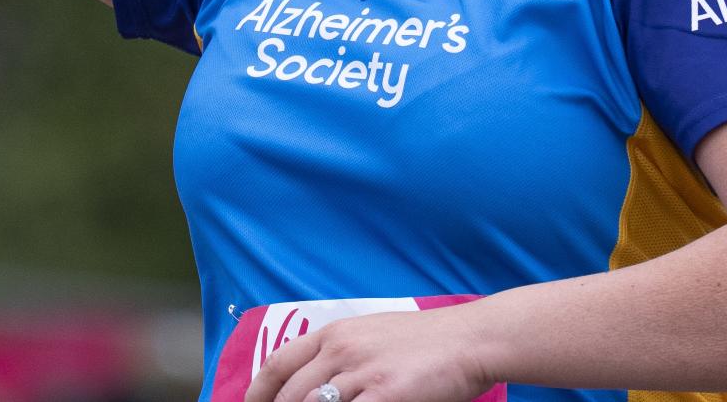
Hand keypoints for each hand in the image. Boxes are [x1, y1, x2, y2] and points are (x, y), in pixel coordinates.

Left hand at [243, 304, 496, 401]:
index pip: (278, 364)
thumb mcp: (372, 335)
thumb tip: (313, 384)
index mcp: (335, 332)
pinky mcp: (385, 396)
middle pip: (290, 396)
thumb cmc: (424, 341)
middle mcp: (341, 350)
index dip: (258, 394)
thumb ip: (341, 356)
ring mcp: (362, 374)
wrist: (468, 339)